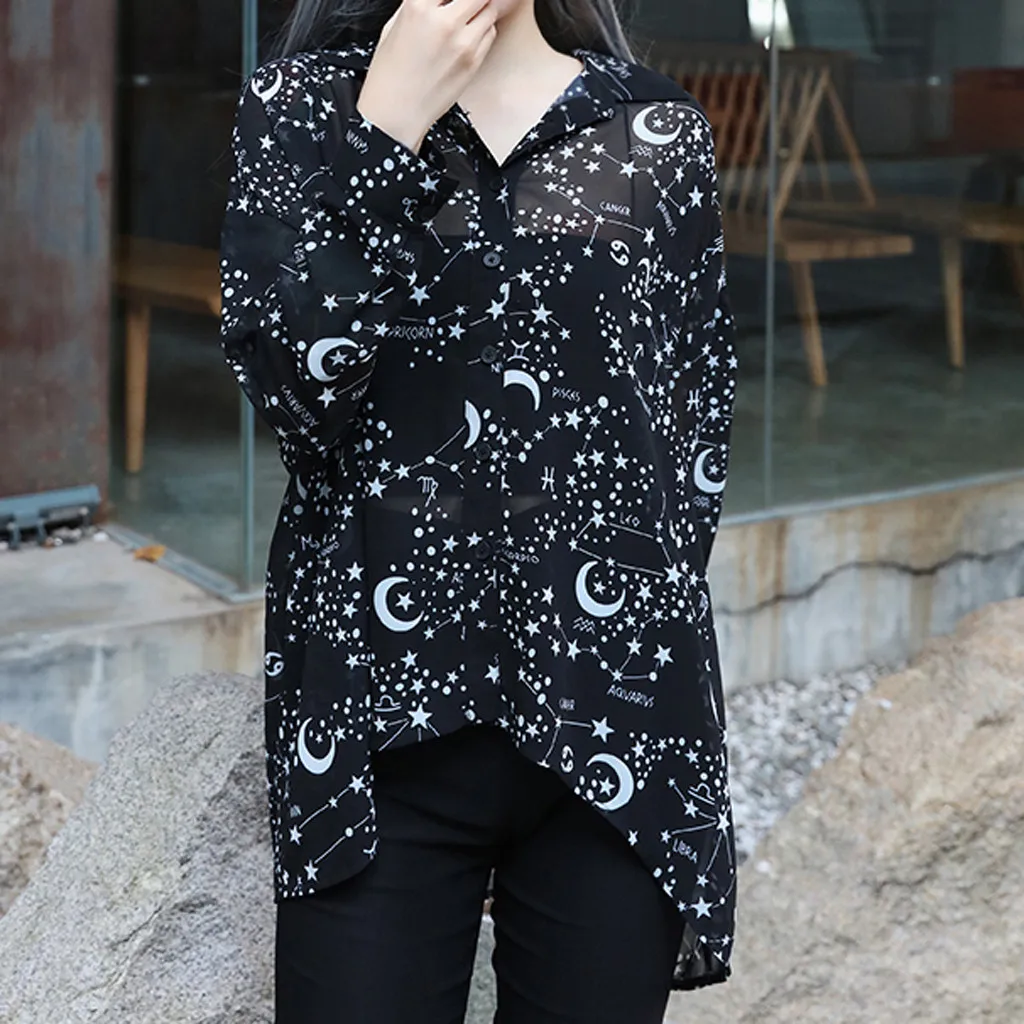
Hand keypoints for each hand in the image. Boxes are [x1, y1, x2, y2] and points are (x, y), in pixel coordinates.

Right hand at [356, 0, 497, 152]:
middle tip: (464, 6)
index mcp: (417, 6)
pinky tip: (468, 36)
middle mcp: (444, 21)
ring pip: (489, 9)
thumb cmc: (390, 75)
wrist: (397, 113)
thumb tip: (439, 0)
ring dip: (481, 9)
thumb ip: (421, 5)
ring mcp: (462, 42)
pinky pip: (490, 33)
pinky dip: (483, 29)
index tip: (451, 1)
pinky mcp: (474, 61)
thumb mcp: (394, 25)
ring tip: (466, 18)